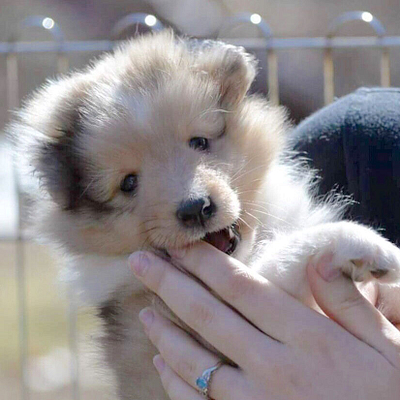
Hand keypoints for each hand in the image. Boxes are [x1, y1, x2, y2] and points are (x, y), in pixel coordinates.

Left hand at [129, 243, 399, 399]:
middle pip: (208, 316)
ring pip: (196, 360)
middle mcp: (275, 367)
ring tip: (143, 307)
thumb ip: (349, 302)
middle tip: (139, 259)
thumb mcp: (390, 347)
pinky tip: (161, 361)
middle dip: (169, 283)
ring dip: (165, 331)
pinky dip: (176, 381)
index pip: (242, 288)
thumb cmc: (394, 398)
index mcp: (307, 338)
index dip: (206, 263)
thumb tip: (319, 258)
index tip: (180, 243)